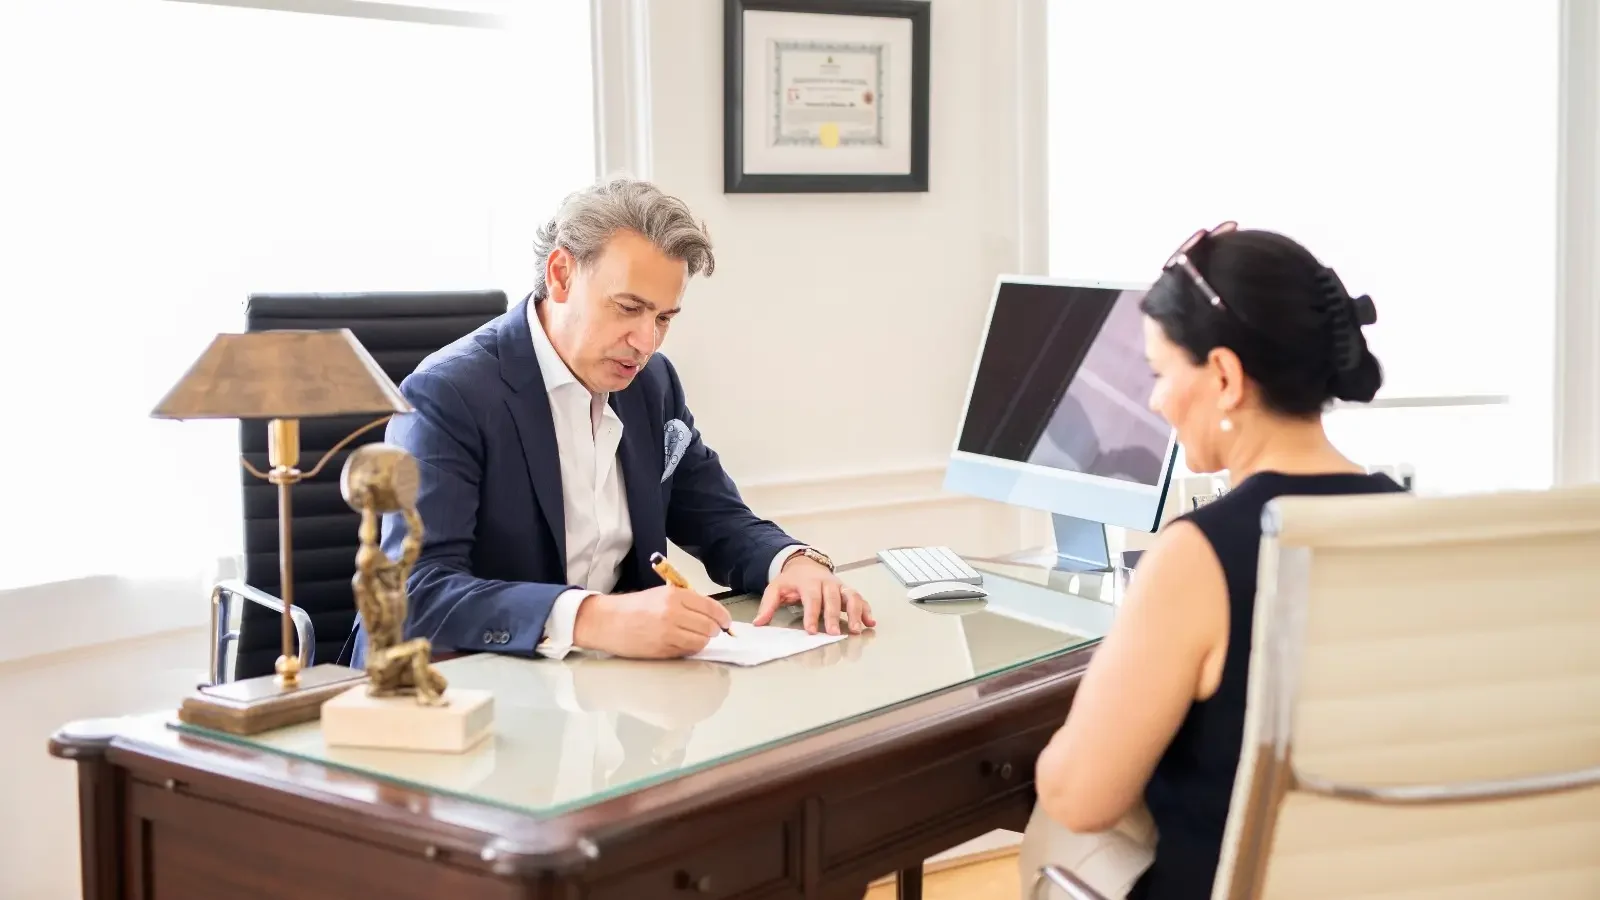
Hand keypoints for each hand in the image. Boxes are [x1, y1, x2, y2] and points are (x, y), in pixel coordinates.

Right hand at [572, 585, 732, 658]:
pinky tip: (687, 644)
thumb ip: (685, 601)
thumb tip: (710, 613)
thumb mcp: (660, 594)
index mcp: (674, 596)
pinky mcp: (663, 649)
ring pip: (701, 640)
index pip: (710, 607)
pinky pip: (688, 651)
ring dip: (704, 641)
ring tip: (698, 638)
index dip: (722, 616)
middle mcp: (674, 613)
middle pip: (709, 626)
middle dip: (715, 630)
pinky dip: (692, 649)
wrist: (608, 622)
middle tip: (713, 631)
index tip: (726, 621)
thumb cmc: (633, 607)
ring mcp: (669, 633)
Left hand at [753, 556, 875, 635]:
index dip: (811, 614)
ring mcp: (840, 586)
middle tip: (833, 634)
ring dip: (855, 612)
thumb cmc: (792, 581)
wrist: (805, 564)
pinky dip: (867, 610)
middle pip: (832, 598)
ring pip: (851, 596)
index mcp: (808, 582)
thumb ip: (768, 606)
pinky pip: (860, 599)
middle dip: (834, 616)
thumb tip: (758, 623)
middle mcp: (827, 583)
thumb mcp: (776, 589)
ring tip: (856, 630)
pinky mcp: (848, 591)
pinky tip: (870, 622)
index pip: (811, 598)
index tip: (811, 630)